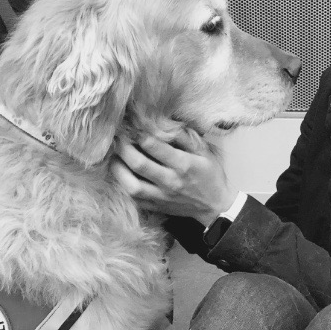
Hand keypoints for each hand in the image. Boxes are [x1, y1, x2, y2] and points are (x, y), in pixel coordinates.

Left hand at [111, 130, 237, 226]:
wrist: (215, 206)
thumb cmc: (210, 175)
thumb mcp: (204, 151)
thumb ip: (184, 136)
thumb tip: (164, 122)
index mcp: (183, 164)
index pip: (154, 146)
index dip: (139, 134)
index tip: (133, 126)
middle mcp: (170, 182)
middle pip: (138, 164)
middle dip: (123, 148)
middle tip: (118, 138)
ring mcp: (162, 197)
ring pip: (131, 185)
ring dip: (118, 169)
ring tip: (115, 157)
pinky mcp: (156, 207)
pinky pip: (134, 198)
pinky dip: (124, 185)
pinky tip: (122, 174)